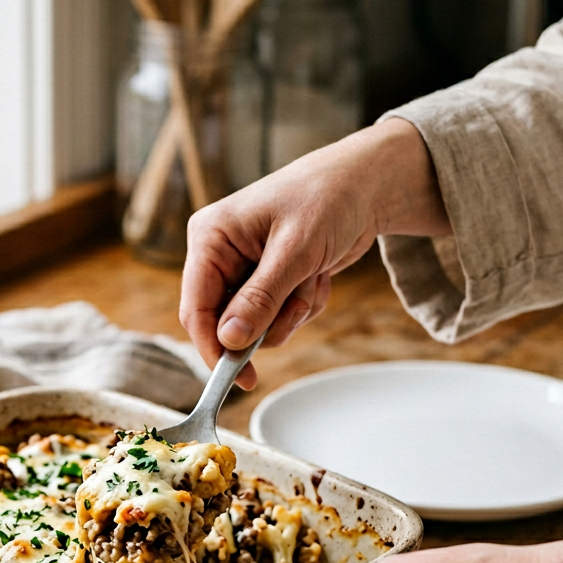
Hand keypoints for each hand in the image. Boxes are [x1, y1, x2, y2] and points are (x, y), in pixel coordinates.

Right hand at [179, 118, 451, 388]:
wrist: (365, 184)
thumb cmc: (327, 198)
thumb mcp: (295, 251)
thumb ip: (260, 299)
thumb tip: (229, 341)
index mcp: (210, 238)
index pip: (196, 308)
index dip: (214, 347)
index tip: (238, 377)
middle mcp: (219, 255)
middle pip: (225, 322)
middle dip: (266, 323)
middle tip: (296, 309)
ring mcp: (243, 269)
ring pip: (255, 325)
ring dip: (290, 313)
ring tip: (312, 278)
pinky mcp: (267, 280)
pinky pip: (277, 317)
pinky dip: (302, 305)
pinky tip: (317, 275)